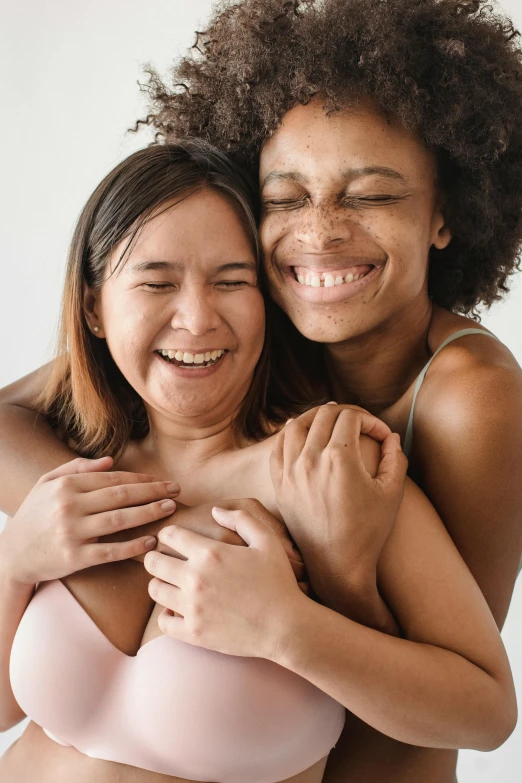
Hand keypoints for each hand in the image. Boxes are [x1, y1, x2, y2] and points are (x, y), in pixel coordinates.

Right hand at [0, 456, 179, 585]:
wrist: (11, 555)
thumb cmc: (34, 516)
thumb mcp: (46, 483)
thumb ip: (77, 468)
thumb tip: (111, 460)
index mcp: (67, 486)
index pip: (113, 479)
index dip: (141, 479)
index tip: (161, 480)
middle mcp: (70, 506)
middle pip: (121, 496)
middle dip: (153, 491)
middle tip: (176, 491)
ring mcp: (72, 532)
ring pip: (120, 520)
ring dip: (149, 513)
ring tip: (170, 508)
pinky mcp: (75, 557)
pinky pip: (111, 551)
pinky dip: (133, 546)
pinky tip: (151, 541)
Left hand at [144, 506, 306, 658]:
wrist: (285, 626)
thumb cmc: (278, 581)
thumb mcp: (266, 541)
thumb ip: (240, 519)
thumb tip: (214, 512)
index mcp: (210, 552)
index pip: (169, 535)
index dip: (168, 534)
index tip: (172, 540)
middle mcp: (195, 578)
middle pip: (153, 562)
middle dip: (156, 557)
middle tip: (165, 560)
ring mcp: (192, 607)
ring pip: (154, 590)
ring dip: (160, 584)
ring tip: (172, 584)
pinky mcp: (193, 632)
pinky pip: (163, 621)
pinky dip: (167, 614)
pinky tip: (179, 610)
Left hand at [270, 403, 407, 604]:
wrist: (337, 565)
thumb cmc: (369, 531)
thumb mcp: (392, 493)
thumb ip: (395, 458)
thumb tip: (390, 437)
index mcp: (339, 458)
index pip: (351, 418)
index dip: (370, 420)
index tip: (381, 435)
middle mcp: (310, 460)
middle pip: (323, 415)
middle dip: (346, 413)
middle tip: (359, 423)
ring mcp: (290, 471)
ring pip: (296, 424)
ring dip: (315, 416)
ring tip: (330, 419)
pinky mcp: (279, 484)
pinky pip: (279, 446)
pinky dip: (290, 433)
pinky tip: (300, 432)